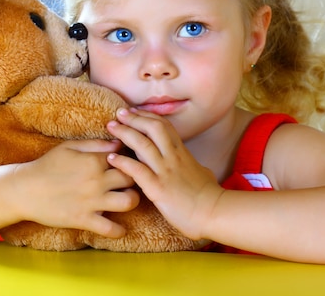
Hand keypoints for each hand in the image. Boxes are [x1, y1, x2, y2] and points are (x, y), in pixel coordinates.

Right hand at [11, 139, 139, 237]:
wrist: (24, 190)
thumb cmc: (47, 166)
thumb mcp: (70, 147)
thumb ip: (96, 144)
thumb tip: (119, 143)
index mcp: (94, 160)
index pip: (125, 156)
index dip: (130, 157)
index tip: (130, 160)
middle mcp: (96, 180)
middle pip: (132, 177)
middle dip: (136, 177)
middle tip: (132, 179)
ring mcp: (92, 202)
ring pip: (129, 201)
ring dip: (132, 200)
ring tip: (126, 198)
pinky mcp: (84, 220)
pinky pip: (110, 229)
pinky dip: (118, 230)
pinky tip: (119, 227)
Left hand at [106, 108, 223, 239]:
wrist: (214, 213)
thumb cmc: (209, 195)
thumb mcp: (202, 172)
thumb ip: (192, 165)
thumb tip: (195, 166)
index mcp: (182, 152)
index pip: (164, 126)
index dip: (147, 116)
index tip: (134, 111)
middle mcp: (173, 157)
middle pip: (153, 128)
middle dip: (134, 118)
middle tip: (119, 113)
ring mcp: (165, 171)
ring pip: (143, 144)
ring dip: (125, 133)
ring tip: (111, 127)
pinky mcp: (158, 188)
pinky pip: (137, 170)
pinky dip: (122, 162)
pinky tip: (110, 158)